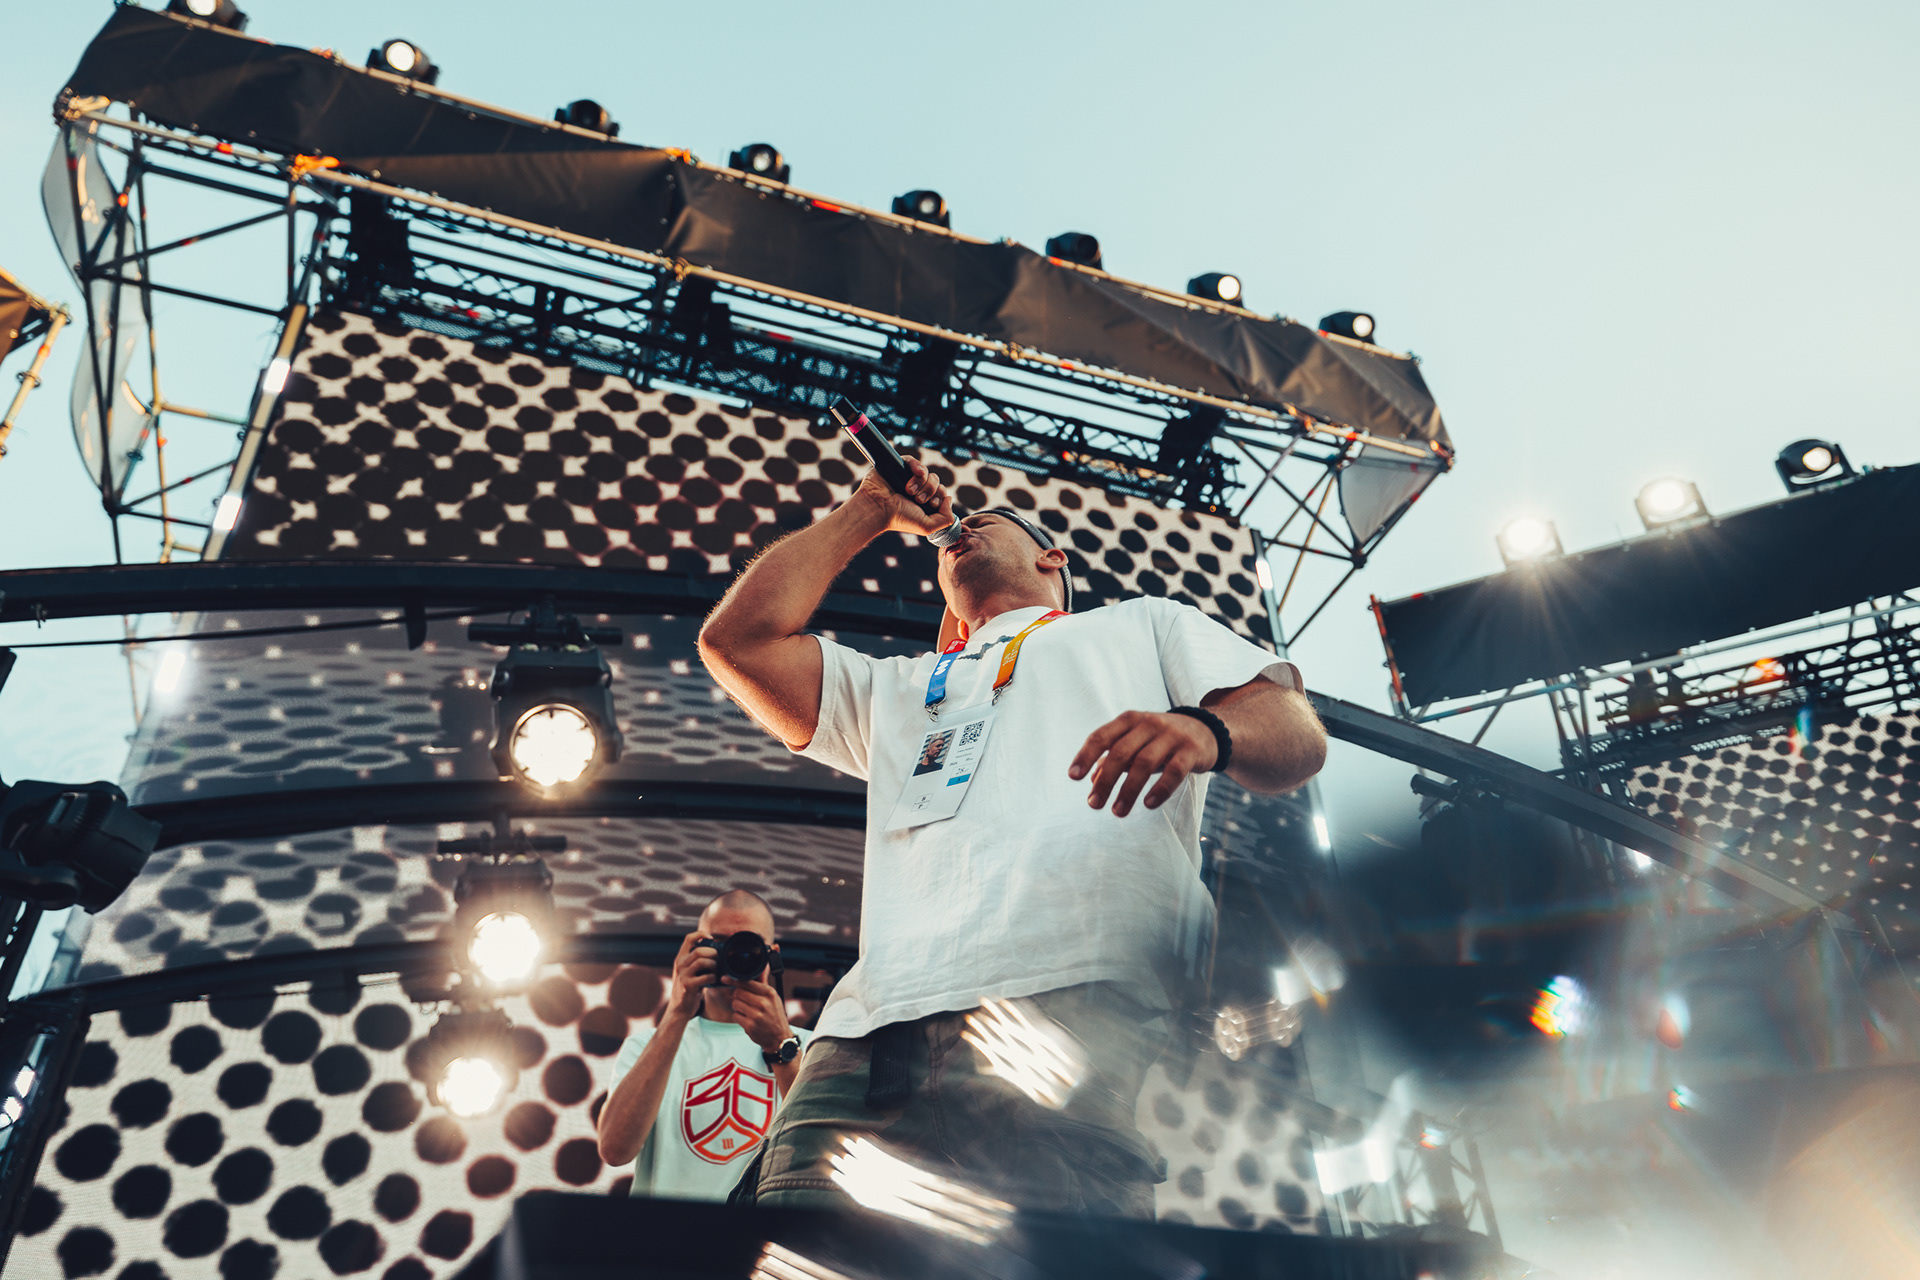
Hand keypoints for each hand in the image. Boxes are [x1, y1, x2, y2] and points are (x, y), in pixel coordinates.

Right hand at [663, 931, 717, 1023]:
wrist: (679, 1008)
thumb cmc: (690, 987)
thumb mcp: (689, 971)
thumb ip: (697, 961)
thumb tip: (716, 950)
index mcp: (680, 958)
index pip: (688, 938)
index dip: (701, 934)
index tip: (711, 938)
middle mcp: (680, 964)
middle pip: (699, 950)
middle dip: (713, 953)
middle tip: (718, 960)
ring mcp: (683, 975)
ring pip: (702, 961)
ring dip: (714, 965)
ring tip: (716, 970)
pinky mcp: (688, 986)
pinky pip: (705, 977)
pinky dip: (713, 977)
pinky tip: (713, 980)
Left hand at [722, 976, 791, 1052]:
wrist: (779, 1038)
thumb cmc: (775, 1015)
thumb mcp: (772, 998)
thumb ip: (763, 983)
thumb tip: (762, 966)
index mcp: (769, 993)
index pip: (747, 982)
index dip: (734, 980)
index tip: (724, 978)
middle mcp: (764, 1003)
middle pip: (738, 992)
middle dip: (738, 997)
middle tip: (745, 1002)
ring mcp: (757, 1015)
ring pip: (735, 1004)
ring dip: (738, 1008)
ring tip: (748, 1012)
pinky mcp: (750, 1026)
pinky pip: (735, 1016)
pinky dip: (739, 1018)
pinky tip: (748, 1020)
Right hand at [855, 457, 953, 537]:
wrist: (878, 508)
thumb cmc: (900, 519)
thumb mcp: (927, 526)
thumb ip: (946, 518)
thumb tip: (949, 498)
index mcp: (924, 502)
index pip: (942, 492)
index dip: (940, 496)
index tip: (931, 504)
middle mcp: (917, 489)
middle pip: (936, 481)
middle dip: (930, 491)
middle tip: (917, 499)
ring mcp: (908, 478)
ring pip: (927, 472)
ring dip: (921, 483)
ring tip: (909, 491)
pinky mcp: (900, 467)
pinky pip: (915, 461)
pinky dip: (918, 466)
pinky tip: (915, 473)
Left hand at [1069, 710, 1218, 817]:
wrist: (1206, 729)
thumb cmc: (1161, 739)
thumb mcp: (1136, 741)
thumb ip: (1113, 757)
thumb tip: (1092, 779)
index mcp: (1130, 720)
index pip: (1102, 736)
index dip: (1085, 755)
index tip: (1073, 777)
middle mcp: (1149, 724)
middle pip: (1121, 752)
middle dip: (1105, 780)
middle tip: (1094, 804)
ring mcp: (1172, 736)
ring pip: (1145, 763)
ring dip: (1128, 790)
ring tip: (1117, 812)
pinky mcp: (1191, 750)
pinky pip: (1174, 771)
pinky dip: (1160, 789)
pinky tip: (1148, 804)